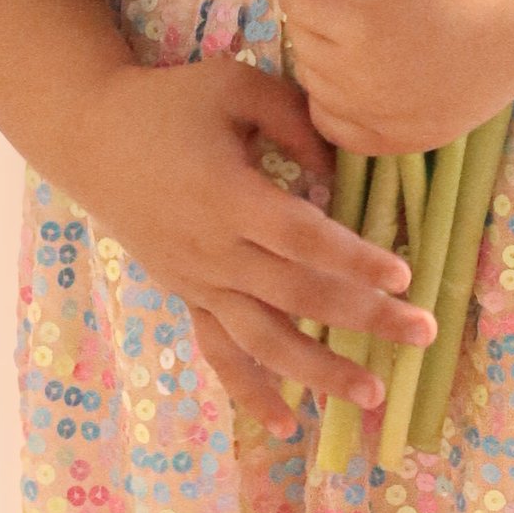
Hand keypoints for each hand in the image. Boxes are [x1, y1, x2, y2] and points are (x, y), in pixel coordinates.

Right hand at [61, 54, 437, 439]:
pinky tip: (286, 426)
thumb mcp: (234, 85)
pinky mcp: (188, 296)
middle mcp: (214, 250)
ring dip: (319, 372)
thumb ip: (296, 120)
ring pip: (263, 340)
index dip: (354, 260)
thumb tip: (339, 176)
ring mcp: (199, 281)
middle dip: (366, 319)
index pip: (302, 240)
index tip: (404, 275)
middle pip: (298, 296)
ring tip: (372, 395)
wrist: (89, 137)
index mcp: (228, 196)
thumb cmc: (170, 102)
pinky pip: (220, 352)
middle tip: (424, 333)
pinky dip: (250, 392)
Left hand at [276, 0, 513, 153]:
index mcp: (362, 21)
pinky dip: (340, 103)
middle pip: (300, 42)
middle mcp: (366, 80)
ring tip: (376, 31)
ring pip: (314, 85)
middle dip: (321, 15)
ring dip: (328, 57)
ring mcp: (387, 117)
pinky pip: (339, 128)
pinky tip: (369, 75)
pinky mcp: (407, 140)